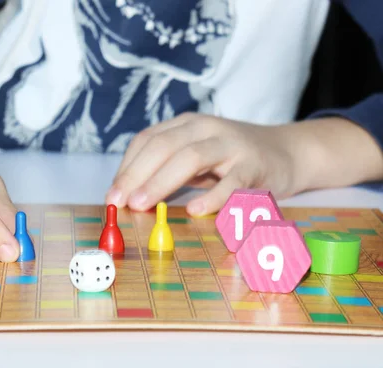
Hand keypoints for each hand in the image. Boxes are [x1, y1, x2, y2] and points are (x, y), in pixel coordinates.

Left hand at [106, 113, 382, 215]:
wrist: (286, 152)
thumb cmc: (231, 159)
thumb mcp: (196, 156)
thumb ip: (168, 170)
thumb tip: (130, 195)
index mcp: (186, 125)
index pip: (148, 140)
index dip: (127, 167)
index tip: (112, 193)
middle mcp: (206, 128)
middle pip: (164, 146)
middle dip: (137, 174)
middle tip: (120, 201)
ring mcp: (231, 145)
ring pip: (191, 157)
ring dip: (161, 182)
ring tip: (142, 203)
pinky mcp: (254, 167)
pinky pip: (231, 182)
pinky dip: (211, 196)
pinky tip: (194, 209)